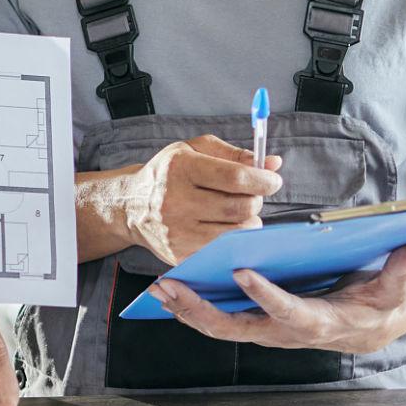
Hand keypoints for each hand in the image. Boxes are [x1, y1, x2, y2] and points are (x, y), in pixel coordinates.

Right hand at [122, 136, 283, 265]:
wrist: (130, 207)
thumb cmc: (169, 173)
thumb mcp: (196, 150)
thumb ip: (236, 155)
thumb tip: (274, 163)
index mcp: (182, 168)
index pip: (235, 177)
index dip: (263, 180)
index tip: (272, 180)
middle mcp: (176, 201)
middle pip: (240, 207)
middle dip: (256, 200)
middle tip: (252, 195)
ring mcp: (177, 232)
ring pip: (236, 232)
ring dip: (248, 221)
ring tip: (238, 212)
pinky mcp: (180, 254)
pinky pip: (223, 250)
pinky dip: (234, 239)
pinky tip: (225, 227)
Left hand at [146, 243, 405, 353]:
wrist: (371, 326)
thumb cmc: (380, 303)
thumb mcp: (396, 287)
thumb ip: (401, 270)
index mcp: (318, 322)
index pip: (288, 311)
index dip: (266, 296)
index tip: (242, 273)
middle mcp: (286, 332)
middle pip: (237, 327)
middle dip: (202, 310)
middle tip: (173, 287)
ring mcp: (268, 331)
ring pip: (221, 327)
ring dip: (188, 309)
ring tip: (159, 288)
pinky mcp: (258, 325)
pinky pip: (220, 320)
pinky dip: (193, 308)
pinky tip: (170, 291)